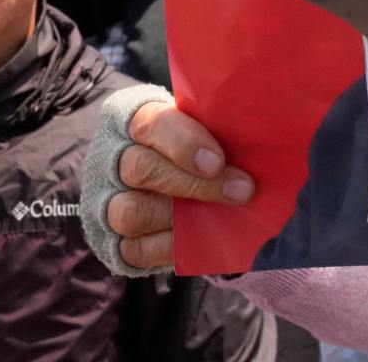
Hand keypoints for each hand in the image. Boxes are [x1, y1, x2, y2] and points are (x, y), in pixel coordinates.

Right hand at [106, 100, 256, 272]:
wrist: (166, 179)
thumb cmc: (193, 142)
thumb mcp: (201, 125)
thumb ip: (218, 129)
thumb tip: (260, 146)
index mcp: (132, 118)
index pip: (151, 124)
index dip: (184, 142)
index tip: (219, 160)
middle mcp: (113, 158)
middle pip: (142, 169)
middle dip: (194, 183)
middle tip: (240, 190)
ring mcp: (107, 200)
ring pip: (131, 212)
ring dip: (180, 217)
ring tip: (218, 215)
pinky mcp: (112, 239)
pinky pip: (135, 248)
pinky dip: (169, 245)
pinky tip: (197, 235)